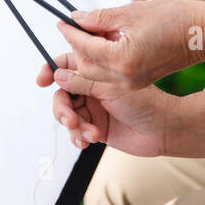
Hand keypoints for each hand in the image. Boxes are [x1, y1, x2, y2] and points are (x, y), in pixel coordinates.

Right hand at [35, 52, 172, 156]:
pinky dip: (78, 136)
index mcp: (96, 70)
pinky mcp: (95, 127)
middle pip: (62, 93)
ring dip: (73, 125)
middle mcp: (92, 87)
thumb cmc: (144, 102)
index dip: (50, 70)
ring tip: (88, 132)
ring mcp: (93, 108)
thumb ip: (82, 80)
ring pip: (67, 114)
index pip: (66, 65)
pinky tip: (89, 140)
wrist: (162, 129)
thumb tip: (57, 74)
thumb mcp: (110, 87)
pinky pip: (76, 132)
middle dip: (62, 107)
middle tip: (71, 118)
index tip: (41, 80)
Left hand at [55, 0, 204, 90]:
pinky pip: (110, 77)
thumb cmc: (174, 17)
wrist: (204, 34)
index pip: (85, 47)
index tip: (61, 22)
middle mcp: (125, 77)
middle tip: (70, 29)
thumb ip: (101, 18)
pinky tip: (101, 47)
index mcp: (122, 59)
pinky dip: (100, 64)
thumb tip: (76, 19)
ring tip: (83, 38)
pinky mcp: (139, 82)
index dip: (71, 33)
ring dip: (86, 58)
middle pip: (86, 67)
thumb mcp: (133, 12)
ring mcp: (133, 82)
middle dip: (75, 49)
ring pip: (96, 75)